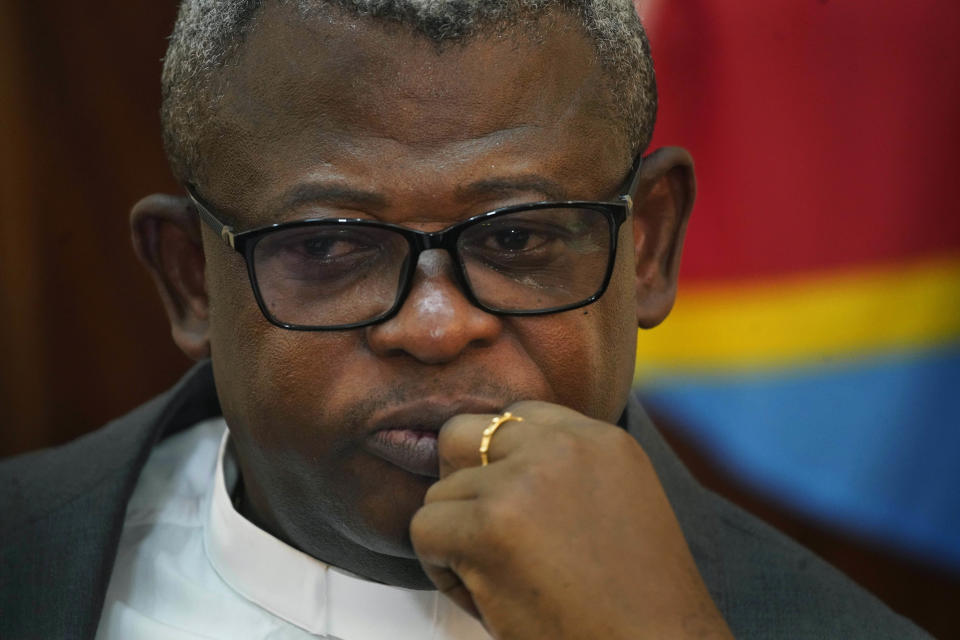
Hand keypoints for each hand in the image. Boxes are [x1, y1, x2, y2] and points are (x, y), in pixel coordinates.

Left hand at [410, 401, 732, 639]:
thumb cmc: (637, 600)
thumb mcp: (621, 502)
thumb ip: (567, 469)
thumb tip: (496, 463)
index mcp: (600, 440)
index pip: (517, 415)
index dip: (498, 463)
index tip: (513, 508)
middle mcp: (562, 448)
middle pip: (464, 434)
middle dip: (459, 479)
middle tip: (482, 529)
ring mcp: (522, 482)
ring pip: (440, 492)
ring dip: (457, 537)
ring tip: (503, 578)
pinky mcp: (489, 526)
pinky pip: (425, 530)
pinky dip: (443, 571)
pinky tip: (487, 596)